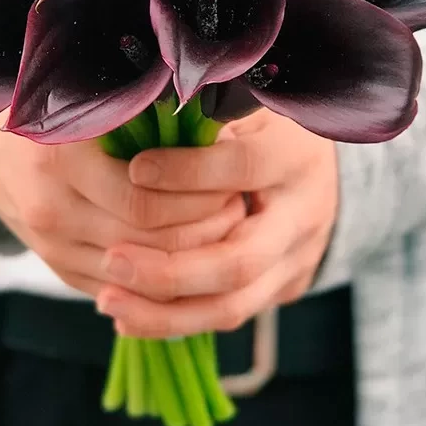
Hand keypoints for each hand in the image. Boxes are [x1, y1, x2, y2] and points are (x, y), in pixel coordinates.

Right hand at [0, 115, 246, 299]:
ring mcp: (52, 247)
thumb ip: (148, 116)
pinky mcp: (59, 270)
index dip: (198, 199)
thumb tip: (221, 131)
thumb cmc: (60, 115)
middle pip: (147, 243)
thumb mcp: (97, 104)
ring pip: (138, 275)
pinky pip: (122, 290)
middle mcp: (52, 209)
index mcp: (62, 162)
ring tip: (223, 233)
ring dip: (188, 259)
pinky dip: (161, 280)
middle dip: (202, 232)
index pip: (146, 203)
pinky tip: (192, 257)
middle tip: (237, 211)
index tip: (232, 184)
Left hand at [94, 110, 338, 336]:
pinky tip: (125, 317)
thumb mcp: (242, 104)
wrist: (318, 167)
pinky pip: (225, 315)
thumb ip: (202, 118)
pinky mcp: (283, 289)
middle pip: (240, 261)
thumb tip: (143, 118)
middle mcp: (303, 216)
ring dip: (165, 312)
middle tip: (112, 259)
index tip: (134, 169)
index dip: (189, 172)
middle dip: (171, 269)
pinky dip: (173, 321)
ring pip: (232, 304)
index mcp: (295, 156)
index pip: (245, 168)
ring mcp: (297, 260)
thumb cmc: (263, 122)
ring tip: (107, 300)